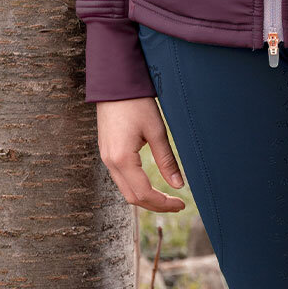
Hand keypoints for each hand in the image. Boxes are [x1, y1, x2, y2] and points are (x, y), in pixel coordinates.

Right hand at [97, 97, 187, 212]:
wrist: (114, 83)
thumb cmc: (136, 103)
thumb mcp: (156, 131)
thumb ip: (167, 160)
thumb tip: (179, 185)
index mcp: (122, 159)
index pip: (143, 194)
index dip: (164, 204)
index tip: (181, 204)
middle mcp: (110, 162)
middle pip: (132, 197)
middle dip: (156, 205)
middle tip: (177, 205)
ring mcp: (106, 158)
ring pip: (125, 190)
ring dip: (146, 198)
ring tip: (167, 198)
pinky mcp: (107, 152)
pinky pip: (121, 179)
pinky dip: (137, 187)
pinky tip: (151, 185)